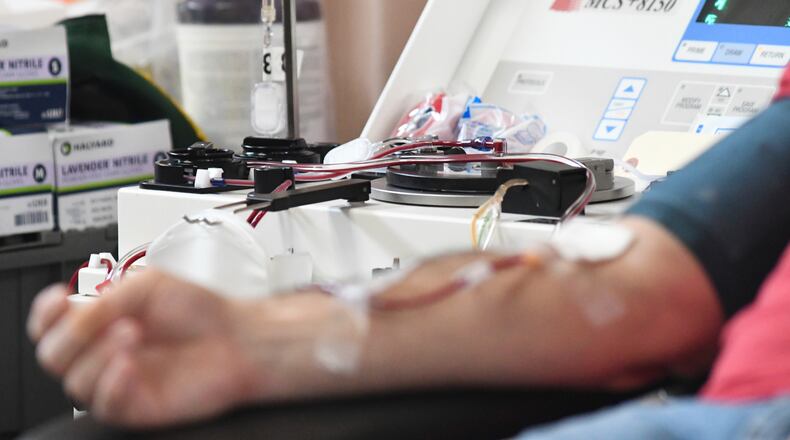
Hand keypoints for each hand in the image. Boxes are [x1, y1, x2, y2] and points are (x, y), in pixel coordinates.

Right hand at [27, 269, 270, 427]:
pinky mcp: (135, 405)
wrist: (238, 339)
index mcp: (102, 320)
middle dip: (72, 335)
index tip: (60, 299)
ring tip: (134, 334)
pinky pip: (104, 404)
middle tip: (107, 320)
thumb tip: (73, 316)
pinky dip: (112, 382)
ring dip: (99, 354)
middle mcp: (105, 351)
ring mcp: (118, 380)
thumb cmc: (202, 311)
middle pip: (52, 355)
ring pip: (75, 381)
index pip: (51, 324)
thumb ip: (104, 301)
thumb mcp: (148, 286)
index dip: (45, 314)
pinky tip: (130, 364)